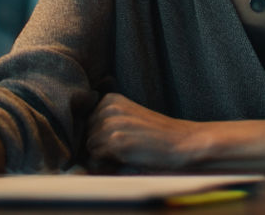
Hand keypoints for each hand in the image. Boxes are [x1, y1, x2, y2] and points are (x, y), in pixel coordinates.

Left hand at [86, 94, 204, 169]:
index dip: (98, 134)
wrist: (182, 142)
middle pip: (86, 133)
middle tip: (122, 148)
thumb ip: (107, 122)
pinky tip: (125, 159)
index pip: (86, 121)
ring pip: (89, 146)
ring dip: (103, 155)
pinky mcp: (115, 141)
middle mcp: (109, 108)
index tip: (116, 138)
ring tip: (125, 153)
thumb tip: (82, 143)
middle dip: (98, 145)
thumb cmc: (157, 134)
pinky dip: (106, 163)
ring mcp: (111, 124)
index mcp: (111, 99)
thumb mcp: (130, 118)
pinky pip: (95, 158)